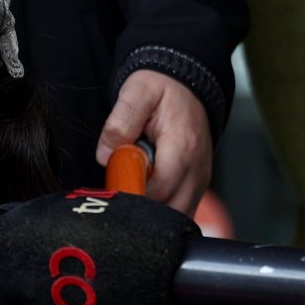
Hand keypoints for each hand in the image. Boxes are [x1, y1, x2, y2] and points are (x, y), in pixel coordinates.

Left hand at [95, 69, 212, 213]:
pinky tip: (144, 195)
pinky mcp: (195, 187)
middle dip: (141, 211)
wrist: (187, 87)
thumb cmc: (163, 90)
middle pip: (171, 212)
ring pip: (177, 217)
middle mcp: (197, 170)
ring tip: (132, 189)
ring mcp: (199, 181)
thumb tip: (105, 155)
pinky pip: (180, 211)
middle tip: (121, 191)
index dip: (133, 193)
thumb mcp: (138, 92)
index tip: (115, 184)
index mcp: (183, 147)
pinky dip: (161, 213)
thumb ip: (120, 122)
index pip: (159, 189)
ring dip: (151, 214)